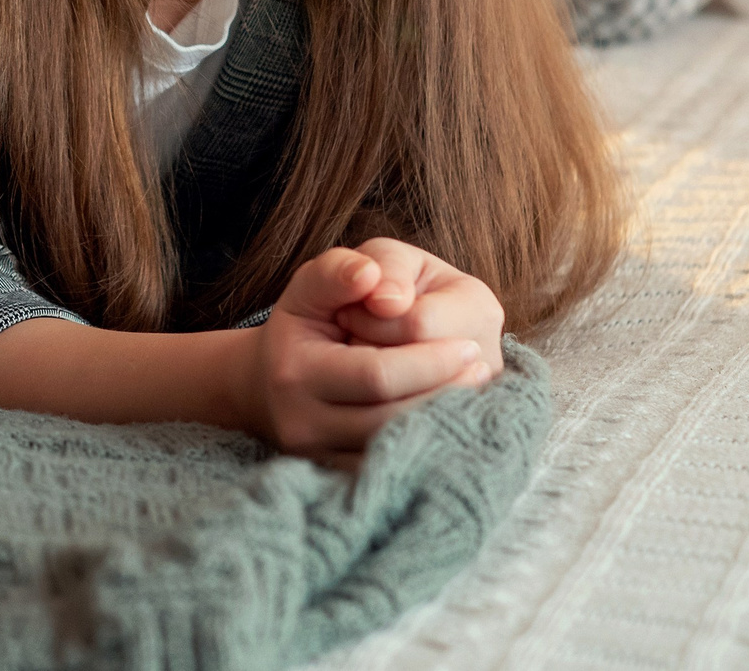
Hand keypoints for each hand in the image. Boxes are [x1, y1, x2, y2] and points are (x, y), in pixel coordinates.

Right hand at [235, 250, 485, 465]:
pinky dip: (427, 445)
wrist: (266, 386)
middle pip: (393, 419)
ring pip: (397, 450)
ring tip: (475, 387)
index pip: (378, 375)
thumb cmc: (304, 326)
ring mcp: (320, 459)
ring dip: (444, 420)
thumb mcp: (311, 286)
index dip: (430, 360)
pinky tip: (450, 417)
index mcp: (296, 372)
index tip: (469, 344)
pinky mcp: (337, 477)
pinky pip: (392, 470)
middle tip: (481, 365)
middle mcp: (303, 423)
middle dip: (445, 392)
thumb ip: (339, 271)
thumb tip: (371, 278)